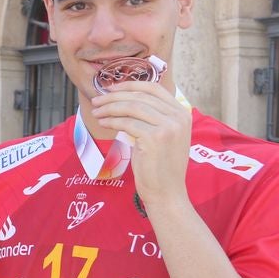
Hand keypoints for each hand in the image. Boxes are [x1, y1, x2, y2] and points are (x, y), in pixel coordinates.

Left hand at [90, 81, 191, 211]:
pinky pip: (126, 123)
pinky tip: (102, 123)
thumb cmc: (160, 166)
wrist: (167, 192)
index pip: (153, 88)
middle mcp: (178, 116)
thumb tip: (123, 100)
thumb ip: (151, 117)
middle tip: (97, 101)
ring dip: (110, 108)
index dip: (130, 85)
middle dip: (114, 97)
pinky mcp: (154, 138)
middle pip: (140, 96)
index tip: (111, 88)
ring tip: (96, 112)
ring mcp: (168, 126)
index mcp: (182, 112)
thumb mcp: (162, 135)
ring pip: (131, 107)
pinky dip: (111, 121)